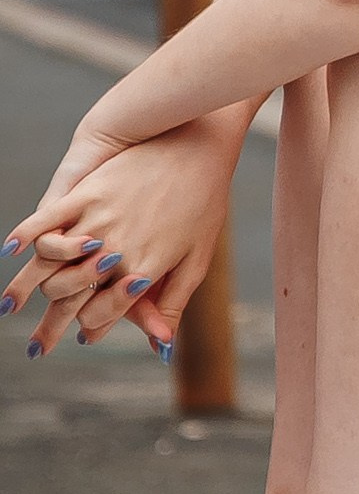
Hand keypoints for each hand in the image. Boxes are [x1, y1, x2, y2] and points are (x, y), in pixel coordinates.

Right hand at [5, 117, 239, 358]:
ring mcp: (97, 221)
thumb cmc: (204, 203)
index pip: (101, 315)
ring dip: (25, 287)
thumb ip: (173, 303)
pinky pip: (48, 218)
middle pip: (70, 298)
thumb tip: (162, 347)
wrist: (198, 145)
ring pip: (50, 263)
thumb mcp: (196, 259)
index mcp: (141, 272)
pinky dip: (27, 234)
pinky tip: (11, 249)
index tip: (83, 337)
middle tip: (37, 348)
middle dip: (51, 326)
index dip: (91, 329)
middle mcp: (113, 252)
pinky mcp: (87, 192)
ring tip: (8, 306)